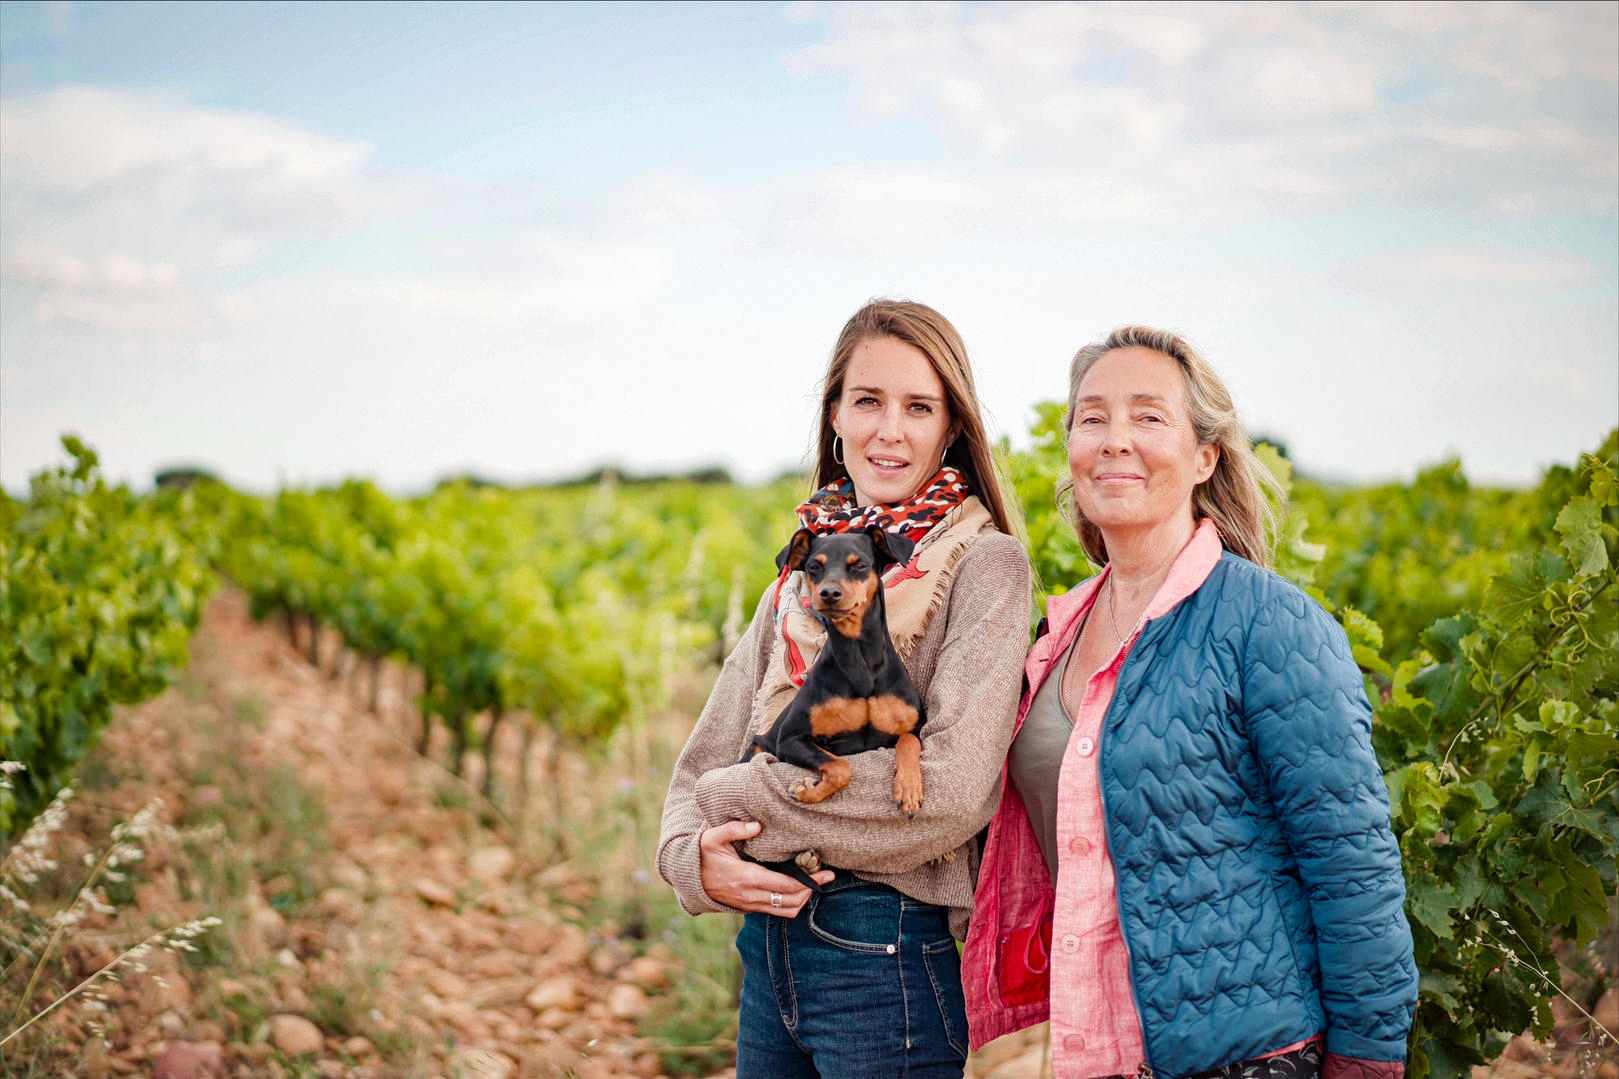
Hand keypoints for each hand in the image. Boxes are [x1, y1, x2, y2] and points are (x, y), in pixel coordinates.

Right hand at [698, 820, 833, 916]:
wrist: (688, 879)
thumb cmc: (702, 855)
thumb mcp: (712, 837)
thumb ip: (734, 829)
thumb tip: (757, 825)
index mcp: (747, 878)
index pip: (786, 886)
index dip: (809, 881)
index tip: (826, 872)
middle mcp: (751, 896)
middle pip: (792, 901)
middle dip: (812, 889)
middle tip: (827, 876)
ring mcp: (750, 905)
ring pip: (786, 911)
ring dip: (804, 899)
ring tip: (815, 883)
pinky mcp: (749, 908)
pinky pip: (776, 911)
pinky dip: (791, 903)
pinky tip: (799, 888)